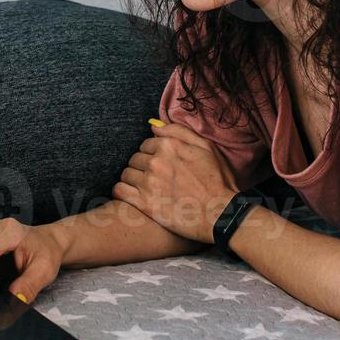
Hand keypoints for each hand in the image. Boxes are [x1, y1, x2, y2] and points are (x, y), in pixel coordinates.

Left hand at [112, 122, 237, 243]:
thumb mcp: (206, 147)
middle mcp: (155, 162)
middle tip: (154, 177)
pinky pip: (119, 191)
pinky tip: (131, 195)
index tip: (160, 164)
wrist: (220, 213)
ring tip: (144, 187)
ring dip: (132, 179)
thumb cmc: (217, 180)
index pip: (146, 144)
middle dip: (142, 166)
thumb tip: (154, 126)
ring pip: (126, 174)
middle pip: (135, 158)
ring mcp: (148, 183)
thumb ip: (178, 131)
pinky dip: (122, 191)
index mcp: (169, 146)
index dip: (152, 154)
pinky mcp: (144, 203)